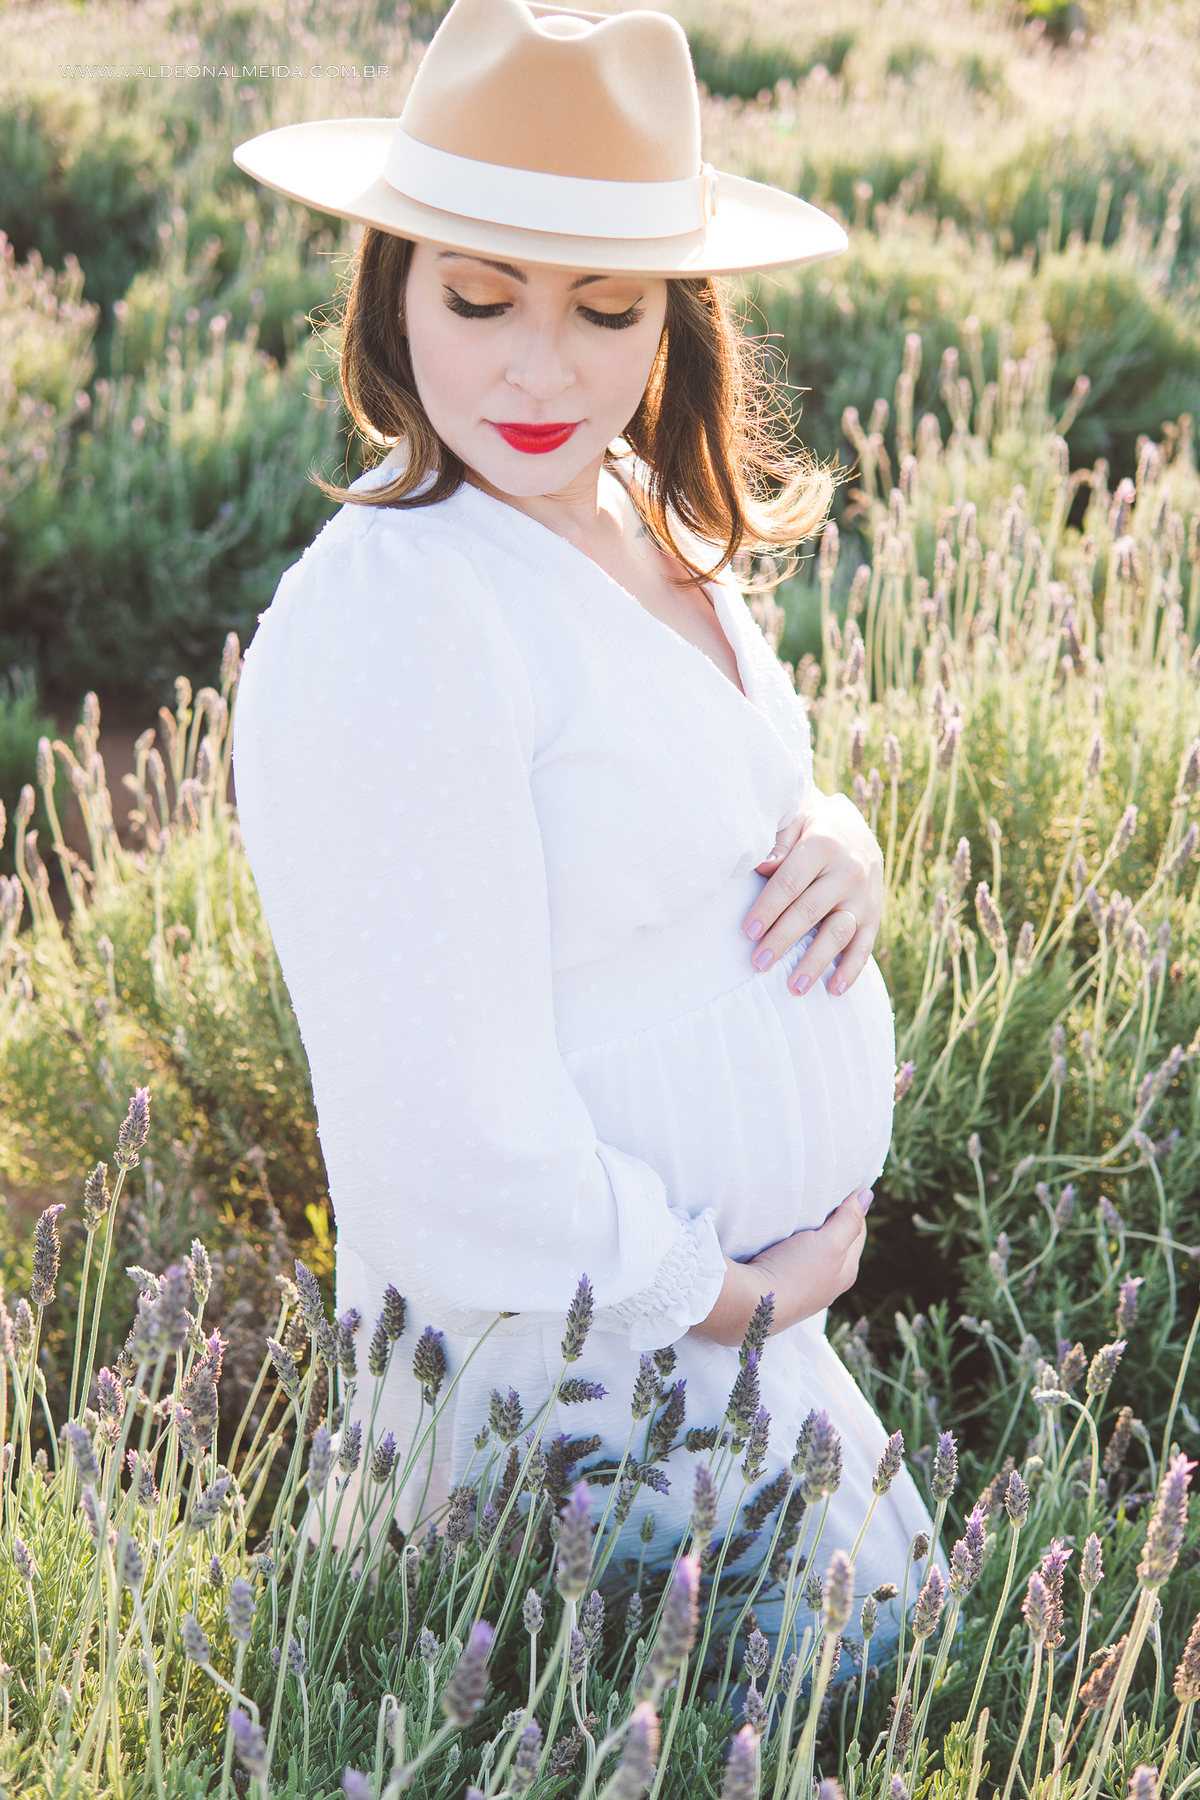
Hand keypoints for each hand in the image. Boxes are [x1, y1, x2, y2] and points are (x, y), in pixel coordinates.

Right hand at [692, 1190, 870, 1346]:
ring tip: (795, 1217)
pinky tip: (778, 1242)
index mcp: (846, 1271)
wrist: (748, 1306)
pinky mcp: (782, 1290)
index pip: (857, 1230)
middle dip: (830, 1220)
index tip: (835, 1188)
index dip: (849, 1207)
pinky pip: (793, 1262)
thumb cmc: (792, 1273)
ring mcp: (805, 1289)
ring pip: (813, 1252)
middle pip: (836, 1242)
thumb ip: (848, 1220)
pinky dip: (790, 1248)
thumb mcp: (828, 1243)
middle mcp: (829, 1284)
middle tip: (814, 1199)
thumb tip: (867, 1195)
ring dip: (808, 1235)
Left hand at [742, 788, 883, 997]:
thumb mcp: (795, 820)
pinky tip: (834, 990)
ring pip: (838, 933)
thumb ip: (779, 841)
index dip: (767, 909)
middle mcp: (848, 871)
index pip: (790, 883)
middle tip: (759, 964)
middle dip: (782, 940)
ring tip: (793, 987)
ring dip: (815, 963)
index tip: (748, 932)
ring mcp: (864, 896)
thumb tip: (763, 864)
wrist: (855, 829)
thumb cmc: (811, 828)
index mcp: (823, 846)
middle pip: (810, 911)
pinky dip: (851, 970)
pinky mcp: (875, 914)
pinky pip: (865, 946)